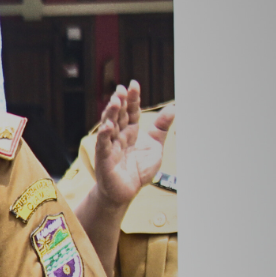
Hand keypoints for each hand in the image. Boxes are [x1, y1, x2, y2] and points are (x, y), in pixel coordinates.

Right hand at [93, 82, 171, 208]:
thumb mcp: (155, 146)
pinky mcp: (104, 159)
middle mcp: (119, 136)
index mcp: (131, 131)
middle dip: (119, 102)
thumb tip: (172, 107)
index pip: (130, 111)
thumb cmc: (138, 170)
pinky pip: (103, 145)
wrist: (127, 192)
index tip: (133, 84)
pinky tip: (107, 126)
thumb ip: (161, 128)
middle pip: (118, 116)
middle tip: (121, 90)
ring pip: (109, 127)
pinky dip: (104, 136)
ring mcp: (110, 146)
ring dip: (110, 114)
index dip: (132, 98)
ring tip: (114, 102)